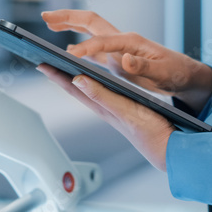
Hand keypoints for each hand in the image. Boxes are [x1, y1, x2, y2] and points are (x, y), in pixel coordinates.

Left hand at [36, 64, 172, 170]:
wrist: (169, 148)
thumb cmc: (150, 132)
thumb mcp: (125, 110)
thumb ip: (102, 95)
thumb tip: (78, 80)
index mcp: (103, 107)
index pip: (74, 88)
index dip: (57, 75)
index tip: (41, 63)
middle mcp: (105, 108)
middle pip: (77, 89)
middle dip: (62, 75)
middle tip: (47, 62)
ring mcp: (115, 110)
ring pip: (90, 91)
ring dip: (76, 79)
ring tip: (65, 69)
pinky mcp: (126, 111)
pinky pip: (104, 94)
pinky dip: (96, 85)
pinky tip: (97, 82)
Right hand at [41, 9, 211, 112]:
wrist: (185, 75)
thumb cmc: (177, 72)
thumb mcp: (163, 72)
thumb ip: (144, 66)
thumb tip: (124, 60)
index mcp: (131, 42)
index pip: (103, 41)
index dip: (86, 49)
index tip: (70, 56)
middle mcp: (122, 40)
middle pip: (90, 21)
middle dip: (68, 17)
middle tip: (45, 15)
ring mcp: (118, 48)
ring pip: (89, 30)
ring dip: (69, 25)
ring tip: (48, 23)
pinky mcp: (117, 58)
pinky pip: (93, 47)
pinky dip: (77, 45)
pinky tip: (67, 52)